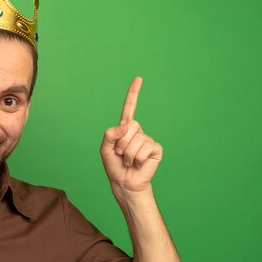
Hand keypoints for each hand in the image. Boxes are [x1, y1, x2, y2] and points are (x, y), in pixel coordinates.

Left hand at [100, 77, 162, 193]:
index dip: (133, 94)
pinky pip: (144, 148)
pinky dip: (136, 159)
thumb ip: (109, 135)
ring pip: (135, 140)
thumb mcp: (104, 149)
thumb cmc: (114, 166)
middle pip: (130, 126)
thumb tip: (125, 126)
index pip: (129, 108)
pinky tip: (137, 164)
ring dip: (127, 154)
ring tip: (128, 161)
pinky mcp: (156, 149)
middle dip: (121, 143)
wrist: (124, 182)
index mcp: (124, 129)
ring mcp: (147, 139)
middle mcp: (137, 131)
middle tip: (121, 154)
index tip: (138, 79)